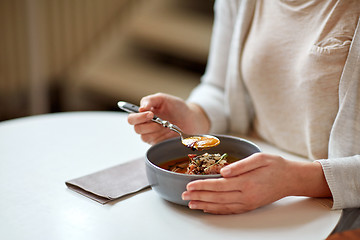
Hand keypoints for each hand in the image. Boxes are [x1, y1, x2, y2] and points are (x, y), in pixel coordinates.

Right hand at [127, 93, 209, 144]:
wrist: (192, 119)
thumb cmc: (178, 108)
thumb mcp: (164, 99)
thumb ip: (150, 100)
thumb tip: (140, 107)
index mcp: (145, 113)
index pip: (132, 117)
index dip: (138, 117)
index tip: (150, 113)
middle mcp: (146, 125)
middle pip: (135, 128)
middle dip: (146, 124)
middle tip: (158, 119)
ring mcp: (152, 135)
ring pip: (143, 136)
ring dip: (155, 130)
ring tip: (166, 125)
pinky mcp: (159, 144)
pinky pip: (154, 144)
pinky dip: (161, 137)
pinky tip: (169, 132)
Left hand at [181, 153, 330, 213]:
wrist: (291, 179)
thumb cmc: (275, 166)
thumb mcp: (259, 158)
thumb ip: (240, 165)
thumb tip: (223, 171)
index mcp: (247, 182)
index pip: (218, 185)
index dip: (202, 186)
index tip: (189, 185)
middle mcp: (246, 195)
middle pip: (217, 197)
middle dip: (199, 196)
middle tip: (184, 195)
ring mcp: (247, 203)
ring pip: (221, 206)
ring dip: (204, 205)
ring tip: (191, 204)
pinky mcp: (249, 206)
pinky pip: (230, 210)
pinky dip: (216, 210)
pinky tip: (207, 208)